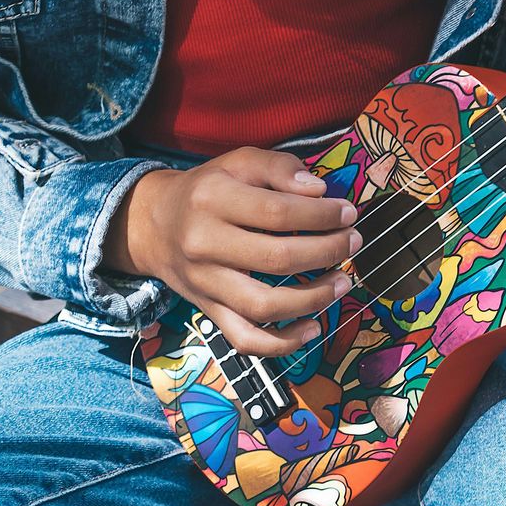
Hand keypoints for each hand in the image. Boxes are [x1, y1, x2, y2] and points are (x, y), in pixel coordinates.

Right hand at [105, 147, 359, 355]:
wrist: (152, 224)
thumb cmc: (207, 190)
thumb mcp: (238, 162)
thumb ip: (279, 167)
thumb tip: (319, 191)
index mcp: (212, 199)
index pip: (278, 212)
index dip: (322, 215)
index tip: (348, 213)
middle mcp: (204, 243)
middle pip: (276, 259)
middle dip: (326, 252)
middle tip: (352, 243)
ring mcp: (205, 283)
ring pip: (263, 305)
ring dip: (313, 299)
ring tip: (342, 283)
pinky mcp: (208, 311)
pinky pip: (246, 339)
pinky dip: (282, 343)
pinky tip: (313, 328)